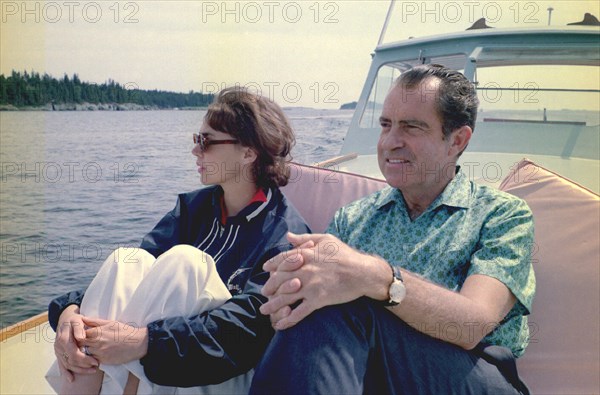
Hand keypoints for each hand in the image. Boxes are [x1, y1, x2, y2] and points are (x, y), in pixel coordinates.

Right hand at [54, 306, 98, 381]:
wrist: (65, 320)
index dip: (84, 358)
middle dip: (84, 365)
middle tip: (96, 366)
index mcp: (63, 338)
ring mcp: (58, 351)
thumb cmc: (74, 320)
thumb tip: (81, 338)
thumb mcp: (77, 320)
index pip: (74, 352)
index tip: (95, 361)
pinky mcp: (58, 354)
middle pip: (71, 360)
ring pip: (67, 364)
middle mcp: (59, 346)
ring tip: (91, 371)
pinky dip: (66, 373)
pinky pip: (61, 365)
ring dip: (79, 369)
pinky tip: (71, 379)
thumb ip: (79, 329)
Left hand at [79, 317, 148, 364]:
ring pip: (85, 353)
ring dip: (86, 351)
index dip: (80, 334)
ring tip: (93, 348)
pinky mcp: (103, 361)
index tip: (83, 335)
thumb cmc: (124, 331)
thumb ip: (95, 321)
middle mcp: (97, 343)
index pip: (80, 334)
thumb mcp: (110, 323)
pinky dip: (93, 357)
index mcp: (97, 332)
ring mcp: (99, 353)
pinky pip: (92, 360)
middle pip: (81, 344)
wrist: (137, 343)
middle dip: (81, 343)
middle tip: (85, 342)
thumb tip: (83, 318)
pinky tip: (98, 354)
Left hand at [260, 232, 382, 329]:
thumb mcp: (325, 239)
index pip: (282, 260)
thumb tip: (288, 236)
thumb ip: (304, 239)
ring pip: (285, 297)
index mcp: (305, 254)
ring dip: (272, 305)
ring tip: (264, 310)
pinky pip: (299, 312)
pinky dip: (288, 319)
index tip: (266, 269)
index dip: (271, 265)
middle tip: (264, 293)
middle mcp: (304, 270)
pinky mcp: (318, 300)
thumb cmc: (346, 254)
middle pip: (279, 280)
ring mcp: (310, 286)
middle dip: (269, 287)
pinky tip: (280, 325)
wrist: (363, 272)